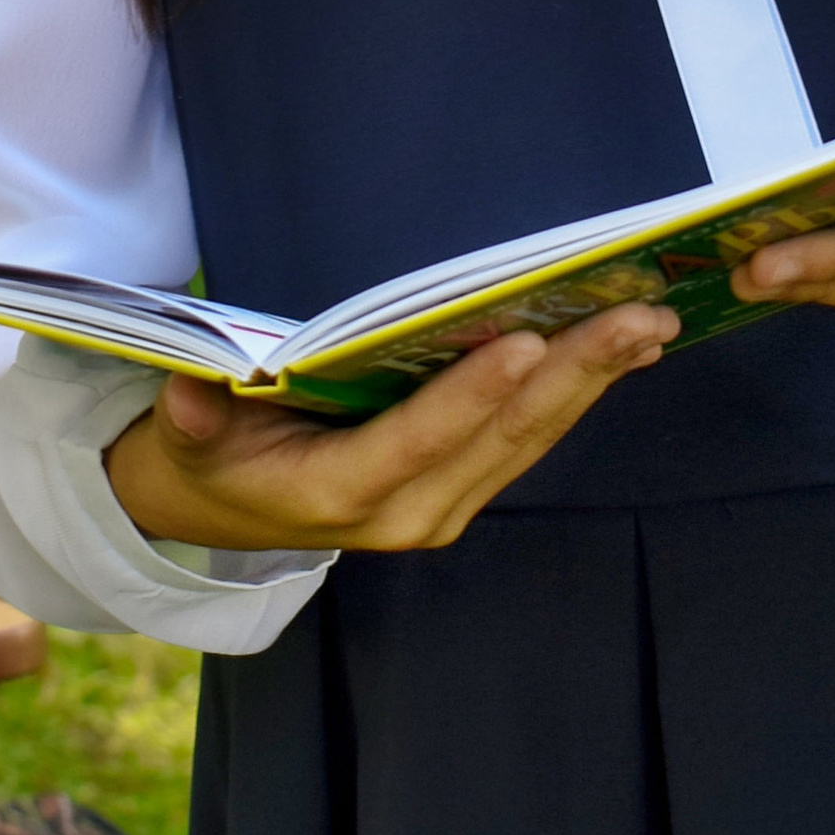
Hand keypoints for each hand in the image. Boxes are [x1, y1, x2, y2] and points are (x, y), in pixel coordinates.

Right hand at [102, 303, 676, 553]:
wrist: (224, 513)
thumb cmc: (208, 458)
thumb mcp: (184, 439)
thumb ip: (191, 419)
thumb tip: (188, 393)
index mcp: (337, 495)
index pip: (415, 442)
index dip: (470, 395)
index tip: (525, 342)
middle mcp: (405, 515)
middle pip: (499, 440)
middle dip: (573, 375)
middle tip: (636, 319)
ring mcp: (442, 510)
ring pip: (528, 442)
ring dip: (592, 382)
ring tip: (649, 325)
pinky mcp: (462, 495)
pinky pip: (527, 444)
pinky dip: (577, 395)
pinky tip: (623, 353)